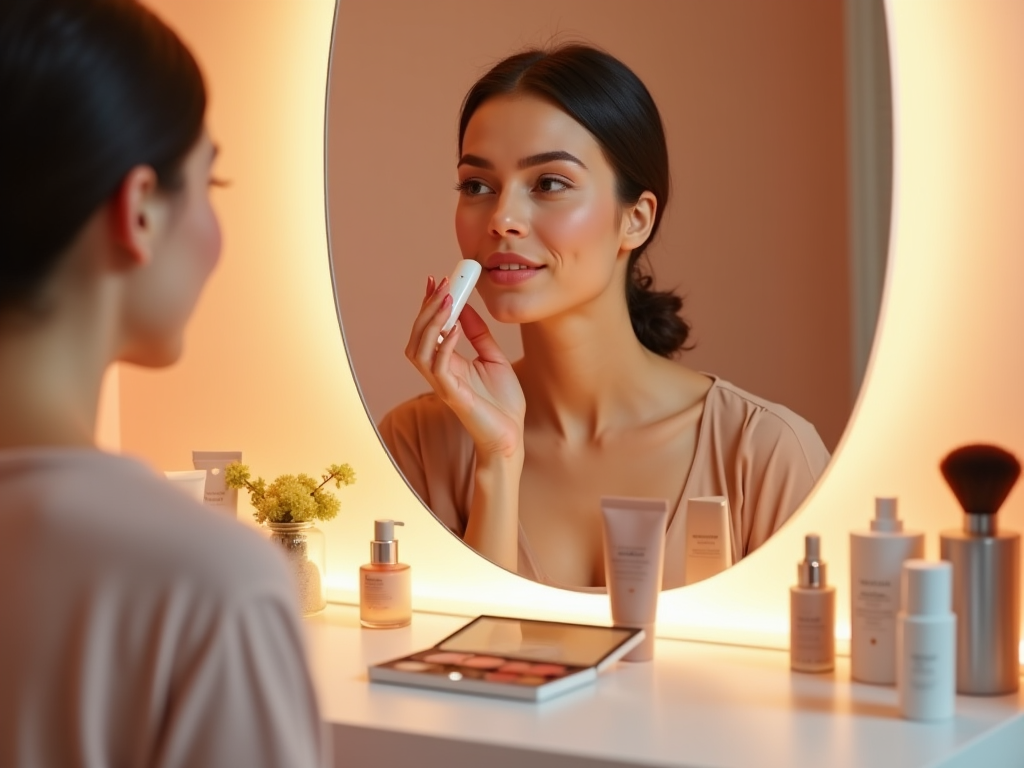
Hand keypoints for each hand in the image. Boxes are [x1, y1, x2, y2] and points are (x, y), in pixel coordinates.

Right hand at [405, 275, 525, 457]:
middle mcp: (439, 372)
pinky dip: (443, 345)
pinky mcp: (452, 395)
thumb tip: (466, 307)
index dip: (429, 304)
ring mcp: (443, 384)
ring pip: (419, 350)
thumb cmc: (503, 402)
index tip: (436, 280)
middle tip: (442, 284)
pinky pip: (438, 367)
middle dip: (427, 308)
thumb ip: (478, 334)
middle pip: (418, 336)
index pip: (428, 329)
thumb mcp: (493, 357)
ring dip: (430, 323)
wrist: (512, 435)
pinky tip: (455, 329)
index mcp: (447, 362)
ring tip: (446, 300)